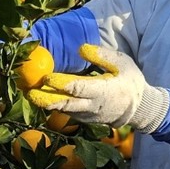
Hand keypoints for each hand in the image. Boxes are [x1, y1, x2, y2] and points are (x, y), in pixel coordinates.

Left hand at [26, 43, 169, 131]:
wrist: (140, 108)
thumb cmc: (130, 81)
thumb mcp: (122, 63)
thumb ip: (102, 56)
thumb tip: (81, 48)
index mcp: (104, 91)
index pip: (79, 88)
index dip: (62, 83)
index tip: (47, 77)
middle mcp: (93, 106)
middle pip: (66, 104)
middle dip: (46, 99)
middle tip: (29, 92)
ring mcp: (88, 116)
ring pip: (64, 110)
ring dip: (47, 103)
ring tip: (30, 94)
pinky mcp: (85, 119)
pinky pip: (68, 113)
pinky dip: (54, 106)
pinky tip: (42, 98)